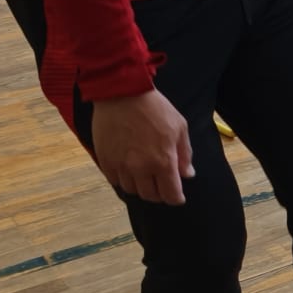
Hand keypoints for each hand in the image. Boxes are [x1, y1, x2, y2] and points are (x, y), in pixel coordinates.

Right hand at [89, 90, 194, 205]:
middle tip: (162, 185)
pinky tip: (129, 169)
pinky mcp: (105, 161)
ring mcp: (121, 166)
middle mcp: (141, 169)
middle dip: (159, 193)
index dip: (176, 198)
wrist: (122, 94)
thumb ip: (184, 154)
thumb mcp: (179, 127)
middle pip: (150, 196)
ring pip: (132, 190)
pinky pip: (115, 180)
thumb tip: (187, 174)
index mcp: (163, 161)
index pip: (170, 194)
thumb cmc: (154, 108)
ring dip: (141, 186)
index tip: (177, 197)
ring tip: (145, 175)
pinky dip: (123, 179)